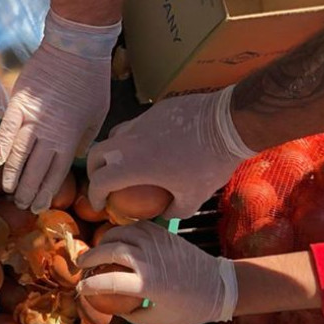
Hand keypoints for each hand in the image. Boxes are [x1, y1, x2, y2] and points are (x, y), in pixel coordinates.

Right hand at [0, 11, 119, 213]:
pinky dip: (2, 146)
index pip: (55, 173)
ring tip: (7, 190)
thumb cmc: (92, 80)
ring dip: (12, 175)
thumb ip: (85, 138)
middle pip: (35, 169)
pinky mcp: (18, 103)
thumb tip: (75, 155)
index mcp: (70, 138)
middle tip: (21, 204)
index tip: (39, 205)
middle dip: (27, 190)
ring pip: (19, 154)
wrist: (76, 46)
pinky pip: (7, 129)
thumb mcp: (98, 113)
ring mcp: (31, 118)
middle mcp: (49, 133)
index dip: (46, 192)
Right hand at [77, 221, 237, 323]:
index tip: (81, 290)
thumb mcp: (159, 321)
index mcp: (148, 284)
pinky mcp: (163, 234)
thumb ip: (132, 314)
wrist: (220, 286)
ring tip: (95, 252)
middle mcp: (150, 260)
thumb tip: (112, 307)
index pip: (109, 281)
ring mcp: (156, 243)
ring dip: (103, 242)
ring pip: (120, 234)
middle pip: (109, 250)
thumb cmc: (190, 308)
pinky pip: (135, 227)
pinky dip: (121, 232)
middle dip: (89, 257)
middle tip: (80, 265)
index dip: (90, 285)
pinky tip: (116, 241)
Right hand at [87, 86, 255, 219]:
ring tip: (125, 162)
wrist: (228, 123)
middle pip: (96, 154)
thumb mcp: (193, 198)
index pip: (99, 182)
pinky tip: (153, 145)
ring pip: (114, 136)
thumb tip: (164, 213)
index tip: (101, 204)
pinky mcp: (155, 110)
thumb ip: (174, 210)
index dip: (95, 196)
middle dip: (95, 170)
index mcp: (131, 165)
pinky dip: (135, 138)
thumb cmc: (209, 164)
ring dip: (113, 151)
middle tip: (104, 182)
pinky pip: (137, 125)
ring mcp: (140, 122)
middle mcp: (128, 142)